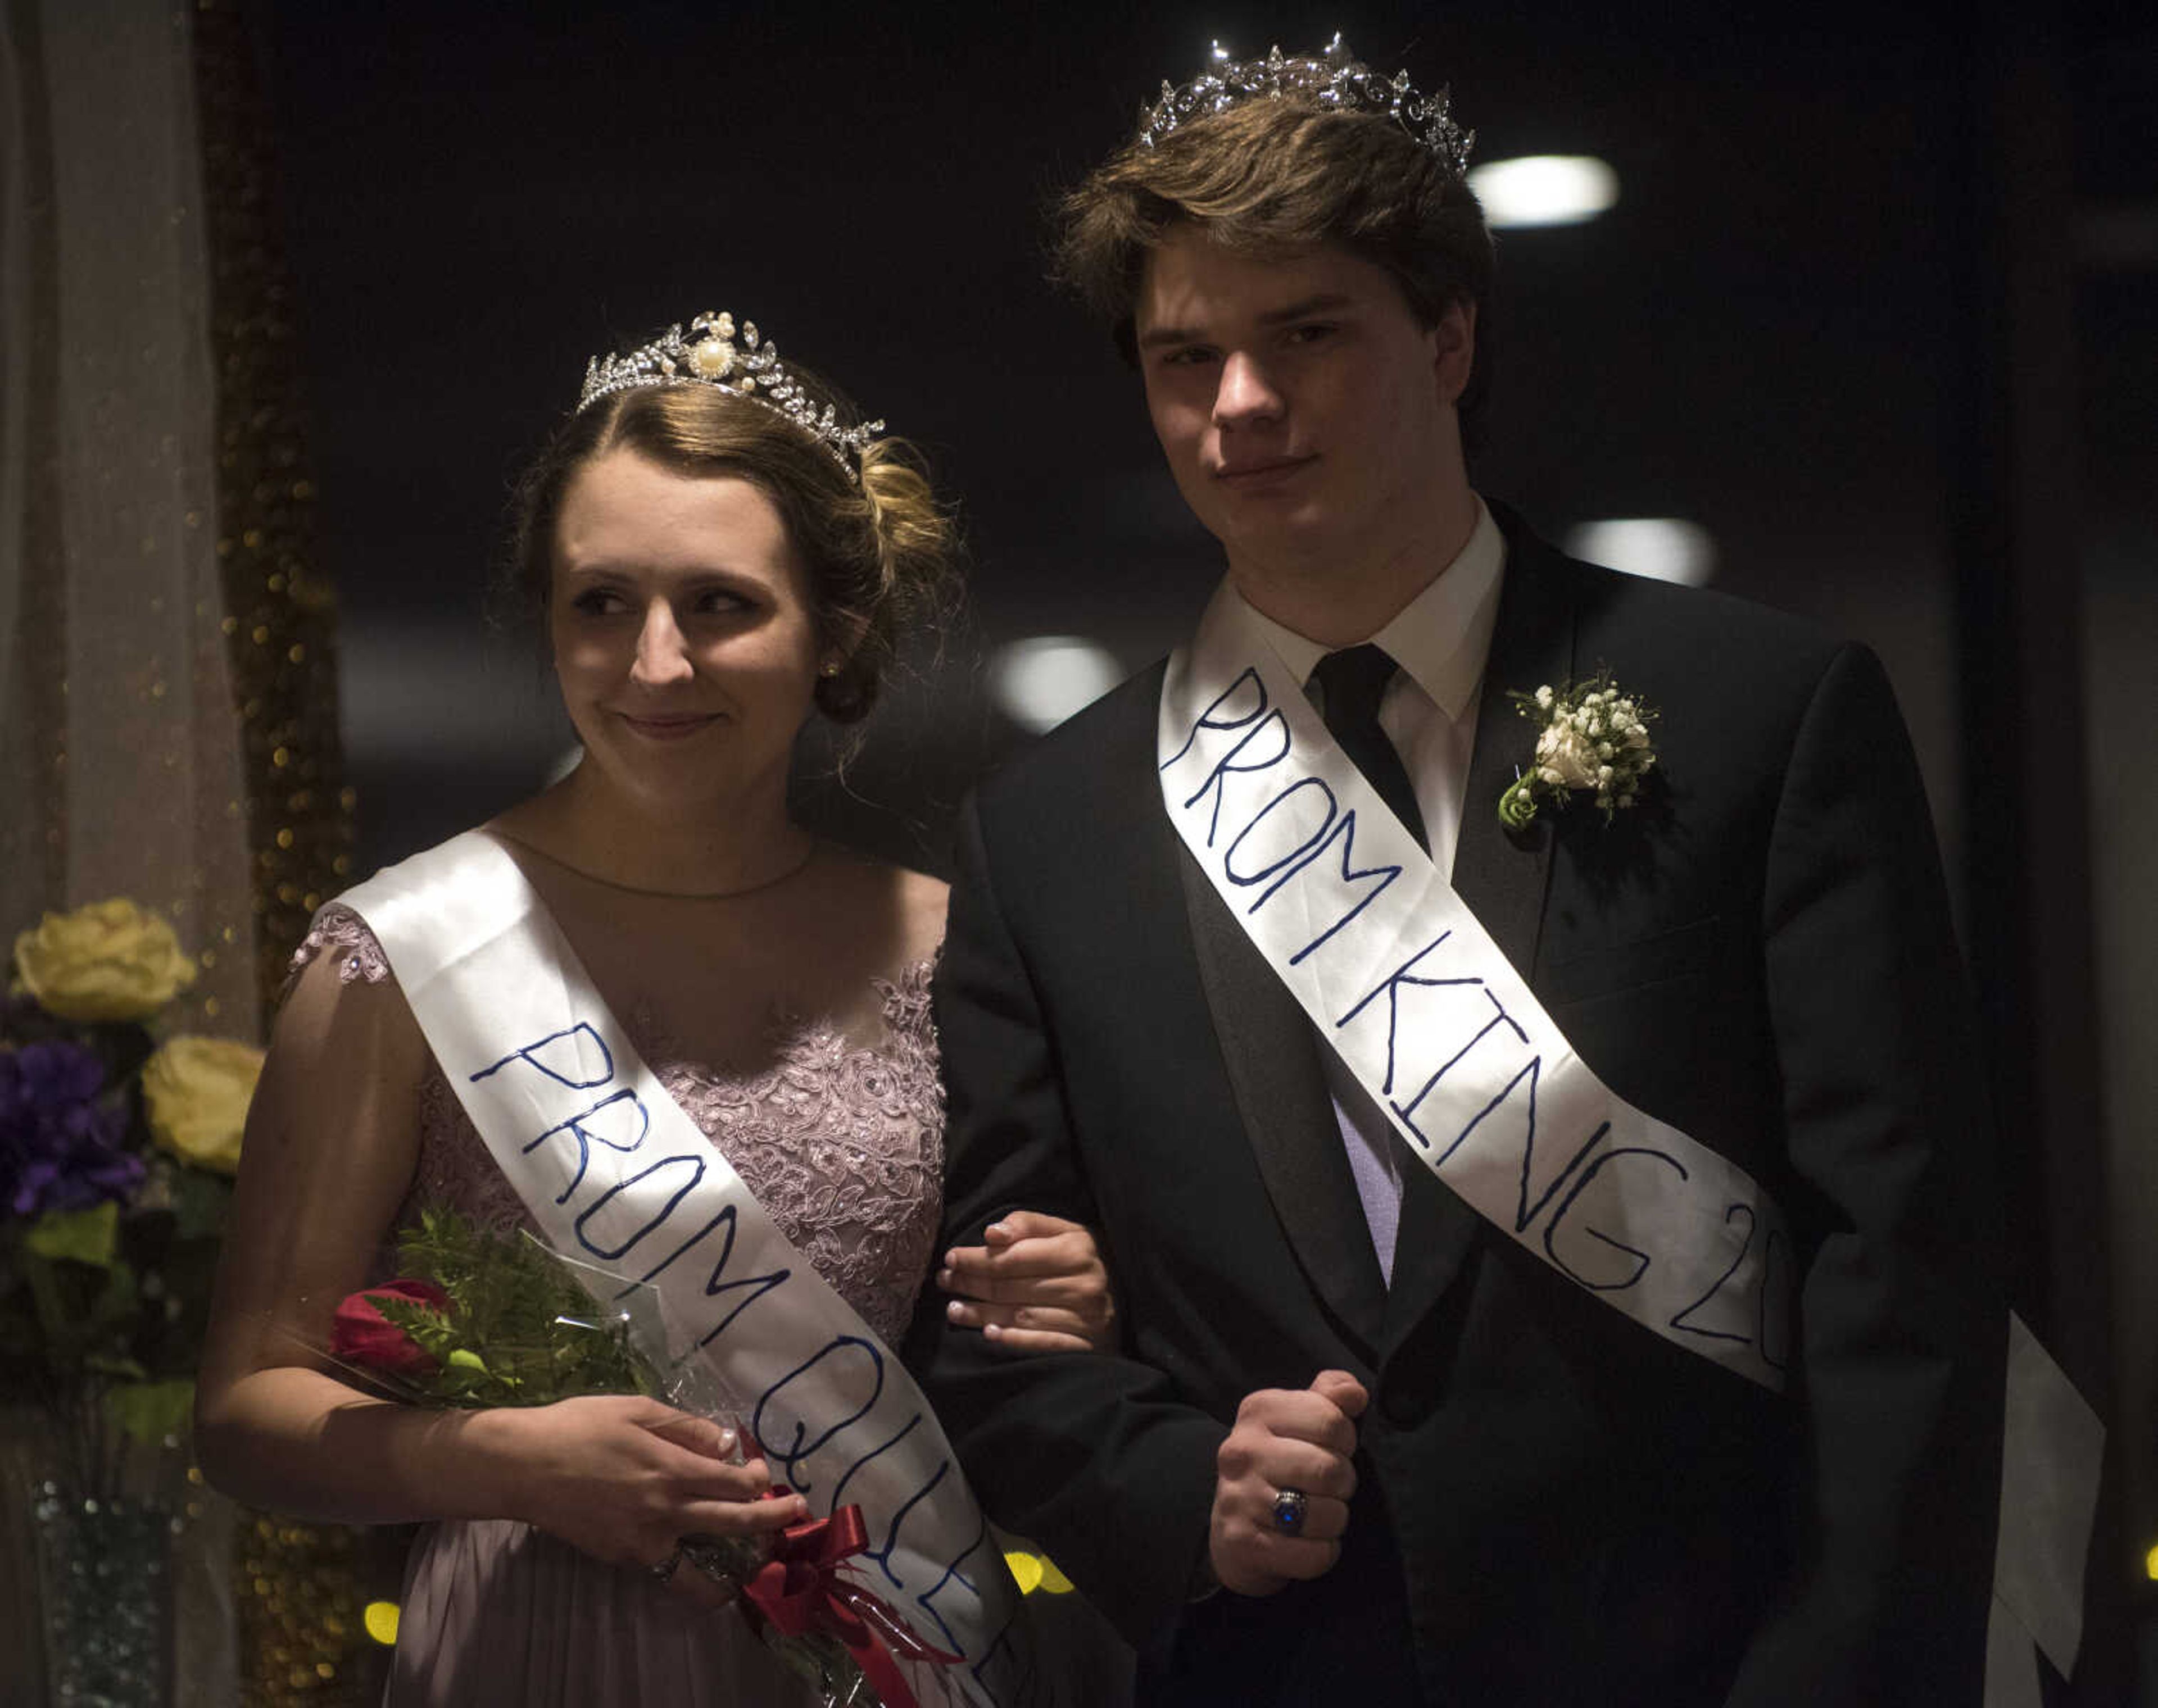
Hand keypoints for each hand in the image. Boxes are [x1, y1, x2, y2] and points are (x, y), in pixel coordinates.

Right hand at [487, 1395, 806, 1589]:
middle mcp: (665, 1511)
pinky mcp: (624, 1558)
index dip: (759, 1480)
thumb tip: (728, 1445)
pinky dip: (692, 1569)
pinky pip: (669, 1569)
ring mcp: (644, 1541)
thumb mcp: (636, 1410)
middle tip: (797, 1513)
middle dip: (773, 1520)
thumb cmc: (579, 1427)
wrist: (523, 1467)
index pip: (735, 1483)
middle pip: (735, 1523)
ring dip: (737, 1562)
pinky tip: (704, 1558)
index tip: (764, 1473)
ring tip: (757, 1554)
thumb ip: (687, 1428)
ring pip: (704, 1565)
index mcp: (671, 1469)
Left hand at [937, 1210, 1116, 1353]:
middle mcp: (1084, 1284)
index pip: (1015, 1256)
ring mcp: (1087, 1319)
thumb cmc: (1091, 1260)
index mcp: (1079, 1250)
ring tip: (953, 1309)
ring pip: (1021, 1316)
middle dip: (972, 1283)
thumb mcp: (1069, 1231)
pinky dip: (1013, 1341)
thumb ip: (1030, 1225)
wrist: (1135, 1298)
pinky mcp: (1087, 1347)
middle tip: (944, 1281)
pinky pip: (1043, 1344)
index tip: (950, 1257)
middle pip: (1013, 1286)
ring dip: (982, 1314)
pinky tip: (988, 1336)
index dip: (978, 1257)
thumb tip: (991, 1233)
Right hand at [1208, 1370, 1365, 1596]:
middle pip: (1331, 1470)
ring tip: (1317, 1514)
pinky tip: (1308, 1543)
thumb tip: (1355, 1393)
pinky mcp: (1243, 1543)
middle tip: (1329, 1488)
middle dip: (1344, 1483)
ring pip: (1326, 1514)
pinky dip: (1323, 1553)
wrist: (1234, 1530)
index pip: (1332, 1421)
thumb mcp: (1300, 1420)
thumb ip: (1330, 1397)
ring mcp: (1238, 1498)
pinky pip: (1314, 1554)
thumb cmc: (1280, 1465)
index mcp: (1258, 1411)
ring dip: (1335, 1520)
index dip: (1346, 1440)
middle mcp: (1242, 1450)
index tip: (1331, 1449)